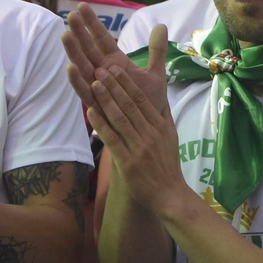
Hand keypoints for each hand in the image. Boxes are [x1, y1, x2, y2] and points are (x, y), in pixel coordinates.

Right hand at [63, 5, 167, 114]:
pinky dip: (77, 80)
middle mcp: (103, 72)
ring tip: (65, 35)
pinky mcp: (96, 104)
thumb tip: (161, 26)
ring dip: (73, 52)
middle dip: (79, 33)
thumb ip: (157, 51)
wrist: (151, 127)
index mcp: (115, 62)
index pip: (101, 38)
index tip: (82, 6)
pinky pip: (84, 91)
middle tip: (70, 15)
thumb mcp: (156, 73)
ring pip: (82, 67)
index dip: (92, 23)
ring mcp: (98, 87)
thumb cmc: (150, 102)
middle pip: (88, 49)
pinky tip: (70, 68)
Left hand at [89, 63, 190, 214]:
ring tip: (94, 83)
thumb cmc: (167, 165)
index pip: (141, 98)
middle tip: (99, 68)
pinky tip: (91, 112)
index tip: (114, 67)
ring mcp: (139, 147)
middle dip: (113, 84)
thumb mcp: (171, 136)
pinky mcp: (129, 162)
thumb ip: (163, 116)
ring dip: (106, 99)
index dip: (126, 82)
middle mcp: (150, 133)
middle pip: (129, 104)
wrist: (170, 195)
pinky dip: (101, 125)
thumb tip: (160, 96)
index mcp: (160, 125)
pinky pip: (113, 139)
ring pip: (120, 118)